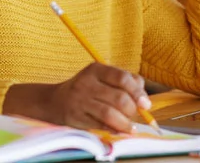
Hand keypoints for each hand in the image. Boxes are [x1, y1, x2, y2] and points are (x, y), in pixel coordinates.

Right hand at [4, 63, 151, 132]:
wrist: (54, 101)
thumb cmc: (87, 89)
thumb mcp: (102, 78)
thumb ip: (125, 82)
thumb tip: (144, 99)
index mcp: (96, 69)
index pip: (122, 78)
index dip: (138, 92)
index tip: (145, 104)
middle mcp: (86, 83)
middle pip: (119, 98)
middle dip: (132, 110)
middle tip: (136, 116)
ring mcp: (79, 100)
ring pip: (109, 113)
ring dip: (124, 123)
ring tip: (131, 128)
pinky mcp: (75, 116)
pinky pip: (99, 125)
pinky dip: (112, 129)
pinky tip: (118, 130)